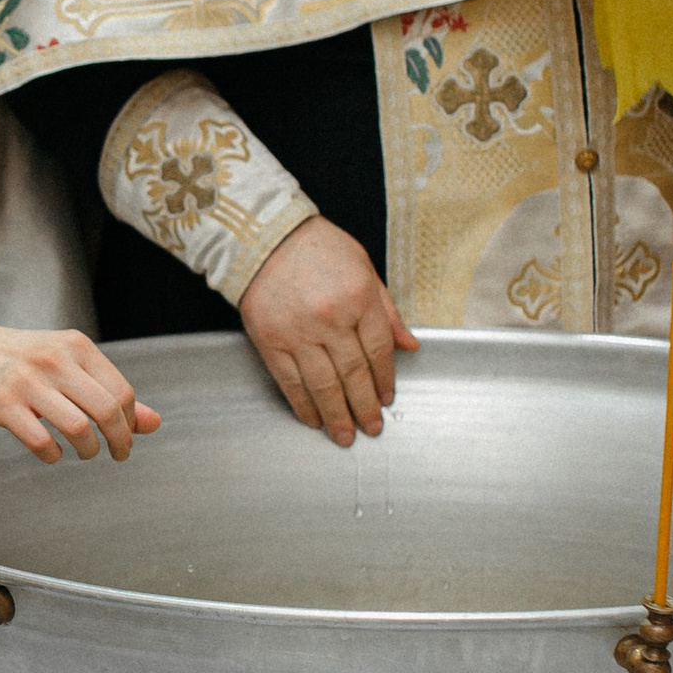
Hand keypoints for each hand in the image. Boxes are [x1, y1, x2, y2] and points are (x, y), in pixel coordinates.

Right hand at [0, 308, 161, 464]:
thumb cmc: (17, 359)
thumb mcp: (65, 365)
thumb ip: (108, 392)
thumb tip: (153, 423)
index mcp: (75, 347)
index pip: (121, 392)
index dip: (129, 423)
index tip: (125, 437)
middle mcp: (55, 360)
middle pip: (107, 411)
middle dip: (120, 442)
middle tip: (117, 455)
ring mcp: (27, 382)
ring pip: (79, 428)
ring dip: (88, 451)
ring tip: (84, 454)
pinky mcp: (1, 404)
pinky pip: (41, 441)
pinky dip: (53, 455)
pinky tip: (50, 453)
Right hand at [239, 215, 418, 444]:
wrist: (263, 237)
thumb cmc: (316, 248)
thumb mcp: (363, 268)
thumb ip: (386, 310)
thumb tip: (408, 345)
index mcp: (358, 298)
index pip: (379, 350)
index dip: (385, 379)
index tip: (386, 398)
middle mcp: (331, 319)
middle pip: (354, 374)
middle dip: (365, 407)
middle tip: (372, 428)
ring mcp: (299, 333)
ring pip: (323, 385)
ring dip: (337, 415)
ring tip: (345, 435)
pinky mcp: (270, 341)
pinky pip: (290, 382)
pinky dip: (303, 404)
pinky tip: (313, 419)